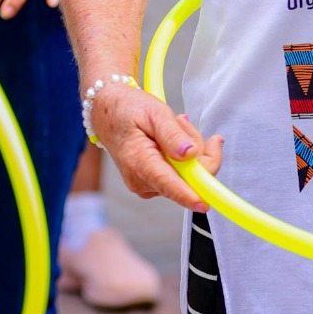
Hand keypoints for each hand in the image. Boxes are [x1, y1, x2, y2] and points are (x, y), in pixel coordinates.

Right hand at [90, 85, 225, 211]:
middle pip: (188, 179)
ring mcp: (147, 185)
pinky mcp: (153, 183)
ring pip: (189, 175)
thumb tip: (190, 154)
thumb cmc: (127, 110)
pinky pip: (182, 174)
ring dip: (190, 149)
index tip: (205, 204)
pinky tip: (171, 138)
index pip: (168, 185)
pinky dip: (184, 156)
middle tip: (182, 122)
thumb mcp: (153, 112)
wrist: (107, 112)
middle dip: (197, 150)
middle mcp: (142, 181)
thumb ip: (172, 134)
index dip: (190, 195)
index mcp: (139, 163)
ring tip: (171, 126)